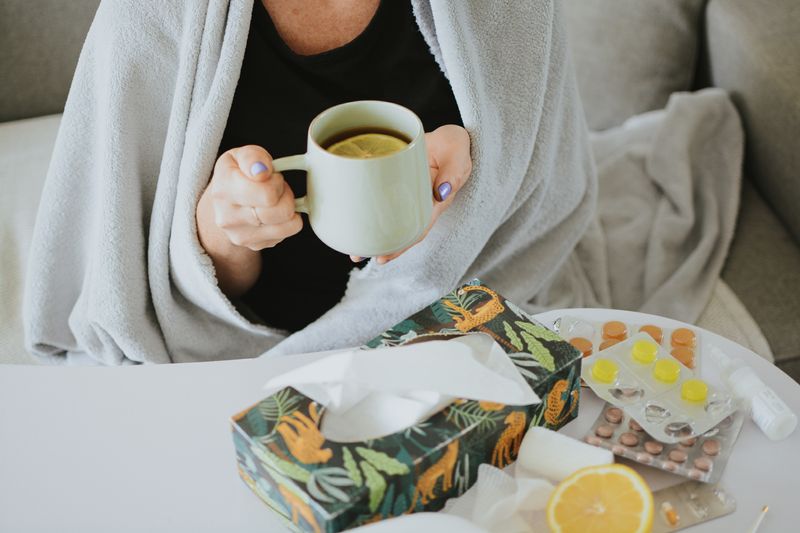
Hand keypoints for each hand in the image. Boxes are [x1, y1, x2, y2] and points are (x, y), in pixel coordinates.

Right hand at [205, 145, 301, 249]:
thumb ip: (252, 157)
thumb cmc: (237, 174)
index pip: (267, 195)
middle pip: (280, 211)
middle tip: (276, 188)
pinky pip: (287, 233)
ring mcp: (240, 235)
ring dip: (288, 208)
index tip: (271, 177)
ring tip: (275, 200)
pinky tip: (272, 213)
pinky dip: (286, 222)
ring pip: (288, 224)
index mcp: (223, 189)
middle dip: (285, 195)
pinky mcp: (254, 245)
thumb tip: (261, 172)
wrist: (223, 202)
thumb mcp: (241, 155)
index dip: (276, 182)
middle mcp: (228, 217)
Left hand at [350, 124, 471, 263]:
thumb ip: (453, 173)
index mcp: (435, 204)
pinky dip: (372, 213)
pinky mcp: (399, 186)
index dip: (401, 246)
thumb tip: (441, 192)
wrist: (450, 140)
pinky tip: (357, 220)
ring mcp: (410, 197)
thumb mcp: (458, 157)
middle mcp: (421, 206)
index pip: (417, 231)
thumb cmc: (455, 148)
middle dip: (380, 246)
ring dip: (373, 234)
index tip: (383, 256)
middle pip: (400, 233)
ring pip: (391, 222)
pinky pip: (386, 203)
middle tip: (357, 255)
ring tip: (352, 247)